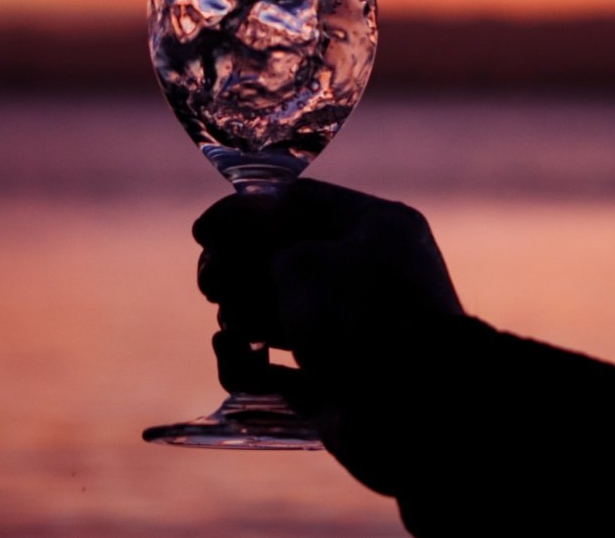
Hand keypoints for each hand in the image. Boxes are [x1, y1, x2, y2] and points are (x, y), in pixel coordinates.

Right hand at [193, 178, 466, 493]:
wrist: (412, 409)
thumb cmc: (359, 315)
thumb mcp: (300, 261)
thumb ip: (254, 241)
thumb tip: (219, 231)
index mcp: (373, 228)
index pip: (298, 203)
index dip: (245, 214)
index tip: (202, 233)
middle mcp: (364, 273)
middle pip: (281, 259)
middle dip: (238, 270)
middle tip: (212, 285)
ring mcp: (349, 330)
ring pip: (277, 312)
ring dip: (241, 317)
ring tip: (232, 328)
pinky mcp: (334, 382)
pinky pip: (281, 368)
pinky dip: (251, 363)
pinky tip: (237, 359)